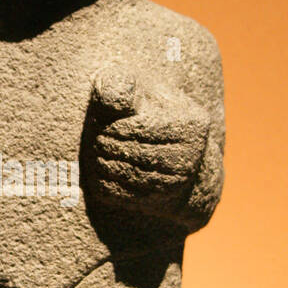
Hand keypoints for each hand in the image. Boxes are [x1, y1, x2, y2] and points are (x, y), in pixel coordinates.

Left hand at [87, 70, 208, 208]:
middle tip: (94, 139)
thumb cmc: (148, 109)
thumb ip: (121, 87)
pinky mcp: (161, 200)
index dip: (119, 127)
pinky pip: (128, 195)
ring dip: (106, 164)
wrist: (168, 145)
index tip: (100, 124)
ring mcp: (178, 182)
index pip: (147, 129)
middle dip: (110, 145)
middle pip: (139, 153)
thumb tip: (110, 98)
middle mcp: (191, 156)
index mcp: (193, 125)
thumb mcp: (138, 89)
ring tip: (94, 152)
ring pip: (133, 175)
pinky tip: (97, 170)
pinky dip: (108, 183)